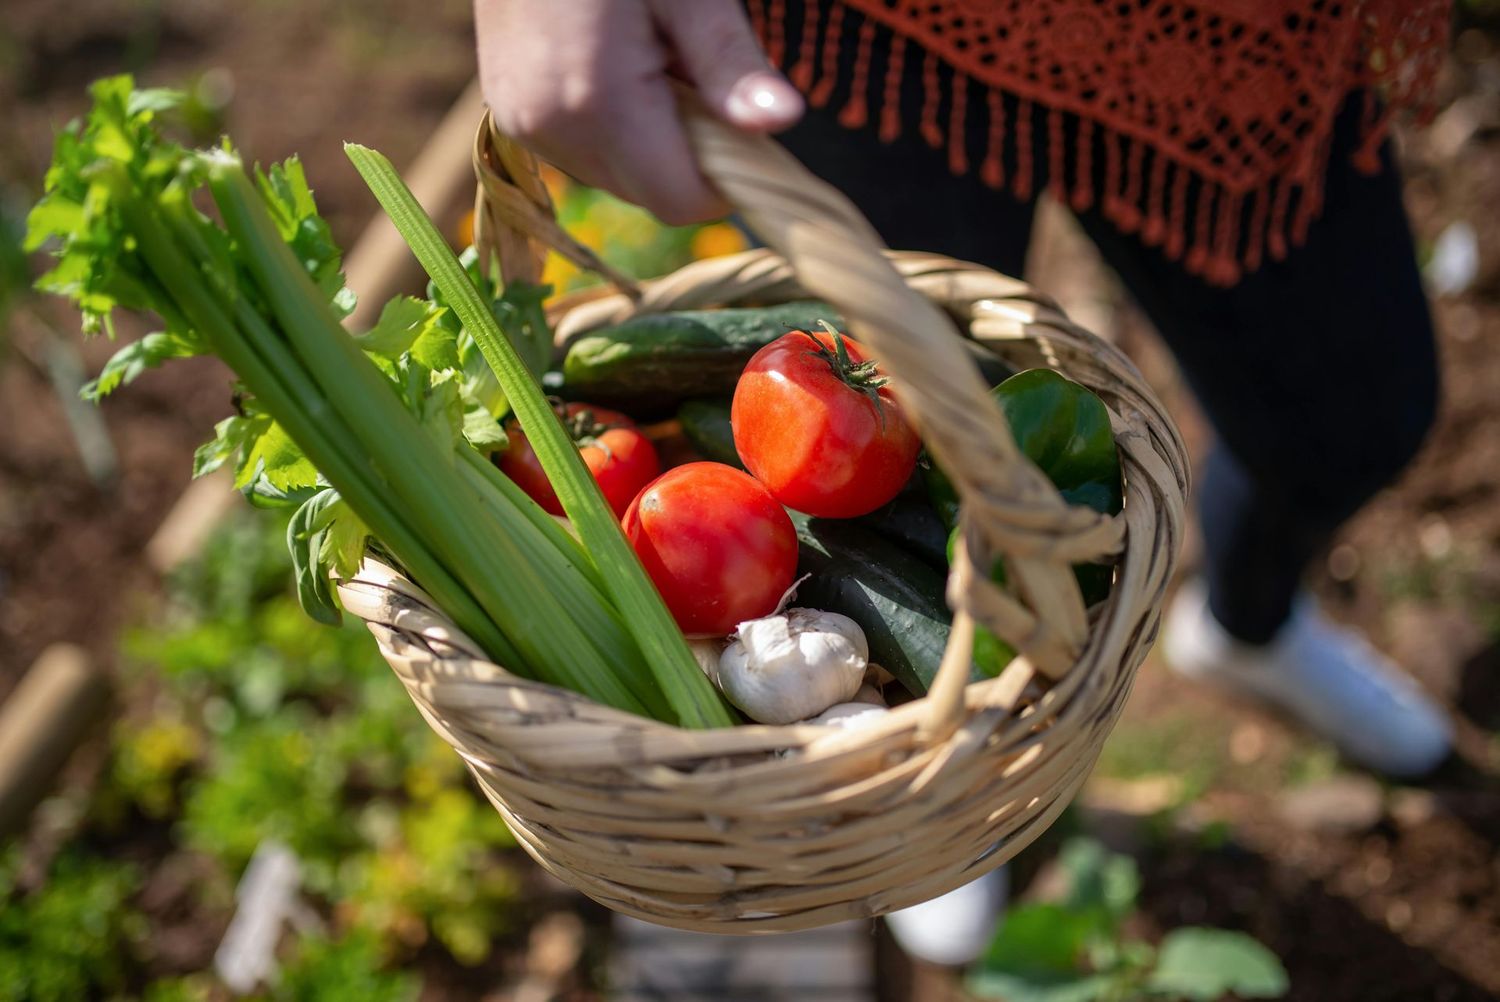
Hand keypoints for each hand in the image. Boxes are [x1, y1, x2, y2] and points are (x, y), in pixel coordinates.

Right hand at [474, 0, 803, 223]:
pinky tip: (615, 62)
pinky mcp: (510, 112)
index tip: (744, 126)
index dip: (726, 178)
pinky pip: (584, 150)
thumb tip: (783, 121)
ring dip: (652, 137)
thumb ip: (729, 63)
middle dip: (689, 151)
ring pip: (619, 176)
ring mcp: (522, 123)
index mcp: (597, 103)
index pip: (681, 199)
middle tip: (691, 65)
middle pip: (651, 193)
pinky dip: (615, 125)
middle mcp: (551, 128)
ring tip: (650, 55)